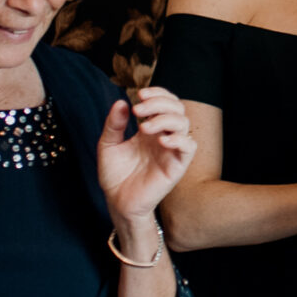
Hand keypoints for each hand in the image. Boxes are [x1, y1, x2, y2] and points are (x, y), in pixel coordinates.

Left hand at [99, 86, 195, 234]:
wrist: (117, 202)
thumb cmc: (114, 175)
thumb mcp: (108, 145)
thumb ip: (114, 124)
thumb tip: (121, 102)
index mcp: (150, 129)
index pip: (165, 103)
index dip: (157, 94)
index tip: (139, 95)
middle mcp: (164, 136)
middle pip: (177, 108)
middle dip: (160, 103)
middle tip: (138, 110)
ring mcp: (172, 151)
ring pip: (184, 124)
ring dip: (165, 119)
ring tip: (144, 127)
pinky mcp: (177, 166)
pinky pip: (189, 147)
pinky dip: (178, 139)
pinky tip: (160, 141)